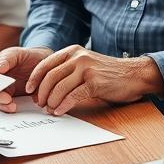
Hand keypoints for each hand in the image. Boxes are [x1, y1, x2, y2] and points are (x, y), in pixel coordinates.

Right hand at [0, 46, 52, 111]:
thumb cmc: (28, 57)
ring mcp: (5, 93)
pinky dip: (9, 110)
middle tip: (7, 100)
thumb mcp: (17, 54)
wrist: (43, 64)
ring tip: (13, 107)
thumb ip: (6, 59)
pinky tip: (16, 109)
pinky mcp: (14, 101)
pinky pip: (8, 107)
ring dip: (2, 106)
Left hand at [28, 45, 163, 115]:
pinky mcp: (95, 83)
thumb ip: (68, 70)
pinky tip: (60, 111)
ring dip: (51, 101)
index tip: (29, 89)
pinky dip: (64, 105)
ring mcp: (87, 69)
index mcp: (73, 51)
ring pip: (60, 87)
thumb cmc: (108, 73)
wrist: (134, 74)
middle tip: (39, 104)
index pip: (46, 63)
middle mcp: (78, 57)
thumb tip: (46, 87)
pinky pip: (73, 96)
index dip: (35, 78)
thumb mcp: (85, 64)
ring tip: (49, 110)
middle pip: (50, 76)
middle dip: (42, 92)